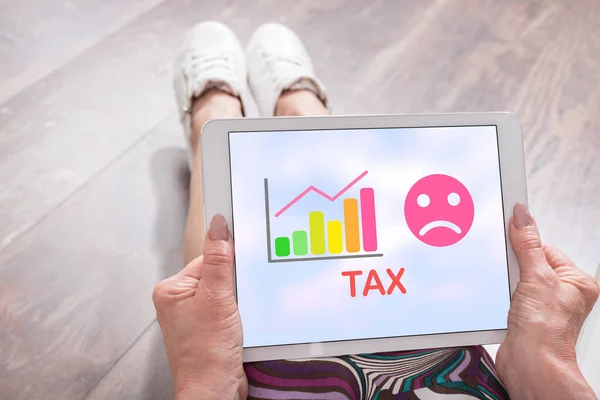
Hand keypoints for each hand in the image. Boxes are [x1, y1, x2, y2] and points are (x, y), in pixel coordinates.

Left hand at [153, 215, 246, 399]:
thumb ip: (219, 260)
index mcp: (172, 290)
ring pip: (226, 294)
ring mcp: (195, 317)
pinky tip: (241, 325)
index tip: (243, 266)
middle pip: (218, 275)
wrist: (213, 391)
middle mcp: (180, 302)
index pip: (207, 259)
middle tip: (238, 302)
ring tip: (237, 319)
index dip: (228, 263)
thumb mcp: (217, 298)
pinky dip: (240, 314)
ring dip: (239, 301)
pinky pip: (229, 310)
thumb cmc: (207, 353)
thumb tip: (218, 225)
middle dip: (234, 286)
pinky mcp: (209, 329)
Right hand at [496, 203, 598, 399]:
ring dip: (505, 282)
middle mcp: (560, 293)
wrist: (530, 366)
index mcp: (575, 281)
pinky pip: (506, 294)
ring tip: (510, 294)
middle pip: (528, 262)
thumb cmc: (547, 331)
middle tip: (511, 273)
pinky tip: (501, 301)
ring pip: (514, 278)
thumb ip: (527, 244)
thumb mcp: (537, 277)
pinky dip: (499, 294)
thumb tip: (522, 216)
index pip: (545, 247)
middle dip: (513, 265)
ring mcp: (541, 305)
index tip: (507, 230)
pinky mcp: (523, 315)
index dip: (525, 242)